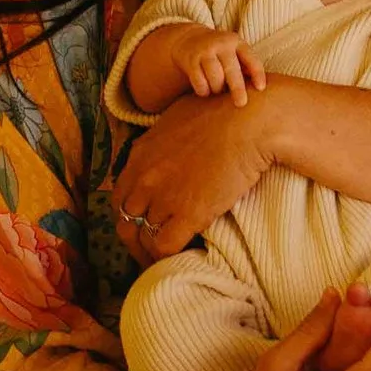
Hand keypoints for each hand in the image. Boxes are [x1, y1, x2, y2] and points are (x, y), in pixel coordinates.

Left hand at [112, 84, 286, 265]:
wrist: (250, 121)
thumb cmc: (224, 110)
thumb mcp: (179, 117)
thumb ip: (164, 139)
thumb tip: (170, 146)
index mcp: (140, 154)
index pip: (120, 196)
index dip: (130, 214)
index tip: (143, 223)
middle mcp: (144, 177)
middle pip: (125, 221)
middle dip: (135, 239)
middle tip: (150, 249)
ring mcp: (163, 196)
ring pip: (142, 237)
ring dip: (151, 252)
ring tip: (165, 261)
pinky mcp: (188, 213)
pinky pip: (164, 247)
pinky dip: (167, 257)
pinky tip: (180, 258)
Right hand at [170, 28, 265, 105]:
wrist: (188, 38)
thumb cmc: (219, 52)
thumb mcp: (234, 52)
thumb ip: (245, 66)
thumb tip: (259, 90)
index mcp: (237, 43)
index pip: (251, 59)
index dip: (257, 74)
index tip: (261, 89)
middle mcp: (222, 45)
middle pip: (231, 70)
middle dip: (237, 89)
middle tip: (241, 104)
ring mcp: (205, 51)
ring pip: (215, 77)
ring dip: (217, 89)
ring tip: (218, 90)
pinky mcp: (191, 59)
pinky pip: (199, 81)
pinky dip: (204, 90)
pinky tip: (205, 91)